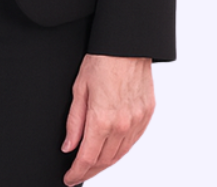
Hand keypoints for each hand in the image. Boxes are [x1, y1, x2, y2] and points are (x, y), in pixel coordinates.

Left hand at [61, 53, 154, 184]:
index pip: (87, 158)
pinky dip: (120, 150)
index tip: (69, 179)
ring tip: (92, 165)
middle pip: (105, 160)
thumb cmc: (102, 59)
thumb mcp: (79, 88)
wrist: (128, 43)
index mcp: (102, 118)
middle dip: (89, 170)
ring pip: (120, 154)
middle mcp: (122, 124)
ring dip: (105, 163)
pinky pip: (133, 141)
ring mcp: (137, 120)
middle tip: (78, 173)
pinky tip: (111, 149)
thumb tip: (69, 147)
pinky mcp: (147, 114)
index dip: (77, 172)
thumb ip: (74, 121)